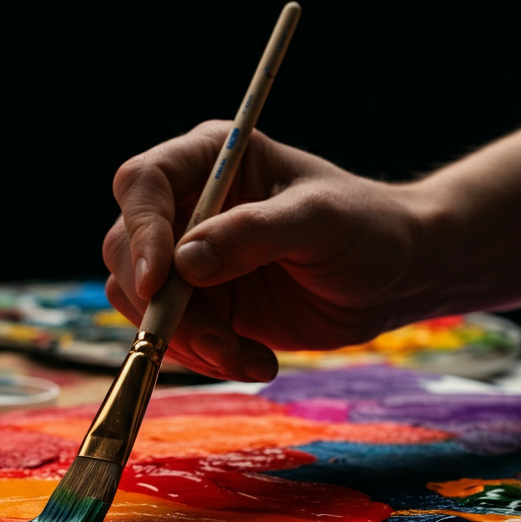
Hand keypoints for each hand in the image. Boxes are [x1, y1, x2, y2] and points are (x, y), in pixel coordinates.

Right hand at [103, 121, 433, 381]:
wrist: (395, 277)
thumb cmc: (366, 228)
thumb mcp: (319, 221)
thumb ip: (254, 234)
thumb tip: (185, 261)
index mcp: (210, 160)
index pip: (144, 184)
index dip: (140, 231)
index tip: (158, 284)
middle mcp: (188, 206)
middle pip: (126, 249)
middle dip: (164, 306)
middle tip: (219, 341)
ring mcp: (188, 259)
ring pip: (141, 302)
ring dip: (186, 341)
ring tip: (247, 358)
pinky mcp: (200, 306)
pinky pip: (172, 337)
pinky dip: (205, 359)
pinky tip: (258, 362)